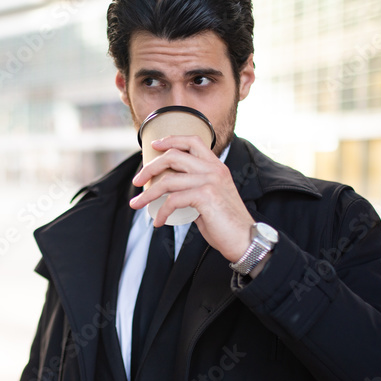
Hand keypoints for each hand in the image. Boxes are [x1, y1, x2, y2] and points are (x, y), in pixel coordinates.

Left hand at [130, 135, 254, 263]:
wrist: (244, 240)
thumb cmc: (225, 223)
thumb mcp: (211, 198)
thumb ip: (195, 190)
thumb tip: (171, 192)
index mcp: (216, 166)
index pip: (192, 141)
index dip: (171, 140)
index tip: (154, 146)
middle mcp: (213, 169)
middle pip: (173, 156)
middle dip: (149, 168)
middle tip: (136, 182)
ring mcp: (210, 181)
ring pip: (168, 180)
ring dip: (147, 194)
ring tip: (137, 204)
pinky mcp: (206, 196)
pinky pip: (173, 200)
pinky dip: (161, 212)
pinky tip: (158, 222)